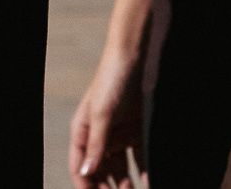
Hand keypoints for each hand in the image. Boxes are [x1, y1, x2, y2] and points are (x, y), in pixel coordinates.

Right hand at [70, 46, 144, 188]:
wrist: (136, 56)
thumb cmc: (112, 79)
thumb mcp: (102, 113)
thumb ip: (96, 144)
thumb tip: (86, 173)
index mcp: (83, 131)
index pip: (80, 167)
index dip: (87, 187)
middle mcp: (99, 136)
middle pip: (100, 172)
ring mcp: (118, 134)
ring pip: (120, 169)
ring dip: (126, 185)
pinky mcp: (136, 131)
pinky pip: (139, 158)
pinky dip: (144, 172)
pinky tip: (150, 183)